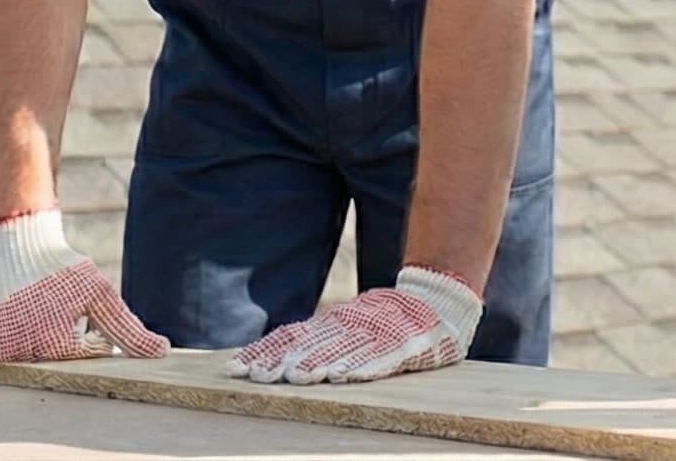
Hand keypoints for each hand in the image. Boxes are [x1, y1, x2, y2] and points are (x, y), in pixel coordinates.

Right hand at [0, 209, 168, 363]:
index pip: (88, 357)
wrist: (14, 245)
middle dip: (69, 339)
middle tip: (59, 309)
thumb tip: (161, 351)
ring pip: (37, 360)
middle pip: (61, 362)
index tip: (81, 310)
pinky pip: (13, 355)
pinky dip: (22, 339)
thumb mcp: (99, 295)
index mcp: (54, 347)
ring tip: (41, 309)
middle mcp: (23, 357)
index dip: (92, 332)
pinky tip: (23, 313)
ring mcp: (0, 355)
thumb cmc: (60, 269)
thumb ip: (128, 328)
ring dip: (45, 340)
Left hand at [225, 265, 480, 384]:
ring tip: (298, 378)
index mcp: (335, 322)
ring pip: (346, 349)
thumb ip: (315, 340)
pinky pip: (386, 355)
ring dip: (320, 364)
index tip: (236, 369)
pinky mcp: (410, 344)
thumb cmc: (386, 318)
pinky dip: (366, 366)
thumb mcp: (348, 324)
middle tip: (260, 377)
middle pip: (313, 343)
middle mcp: (353, 324)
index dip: (264, 351)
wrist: (439, 297)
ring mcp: (382, 332)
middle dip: (284, 360)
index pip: (291, 335)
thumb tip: (268, 360)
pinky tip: (349, 377)